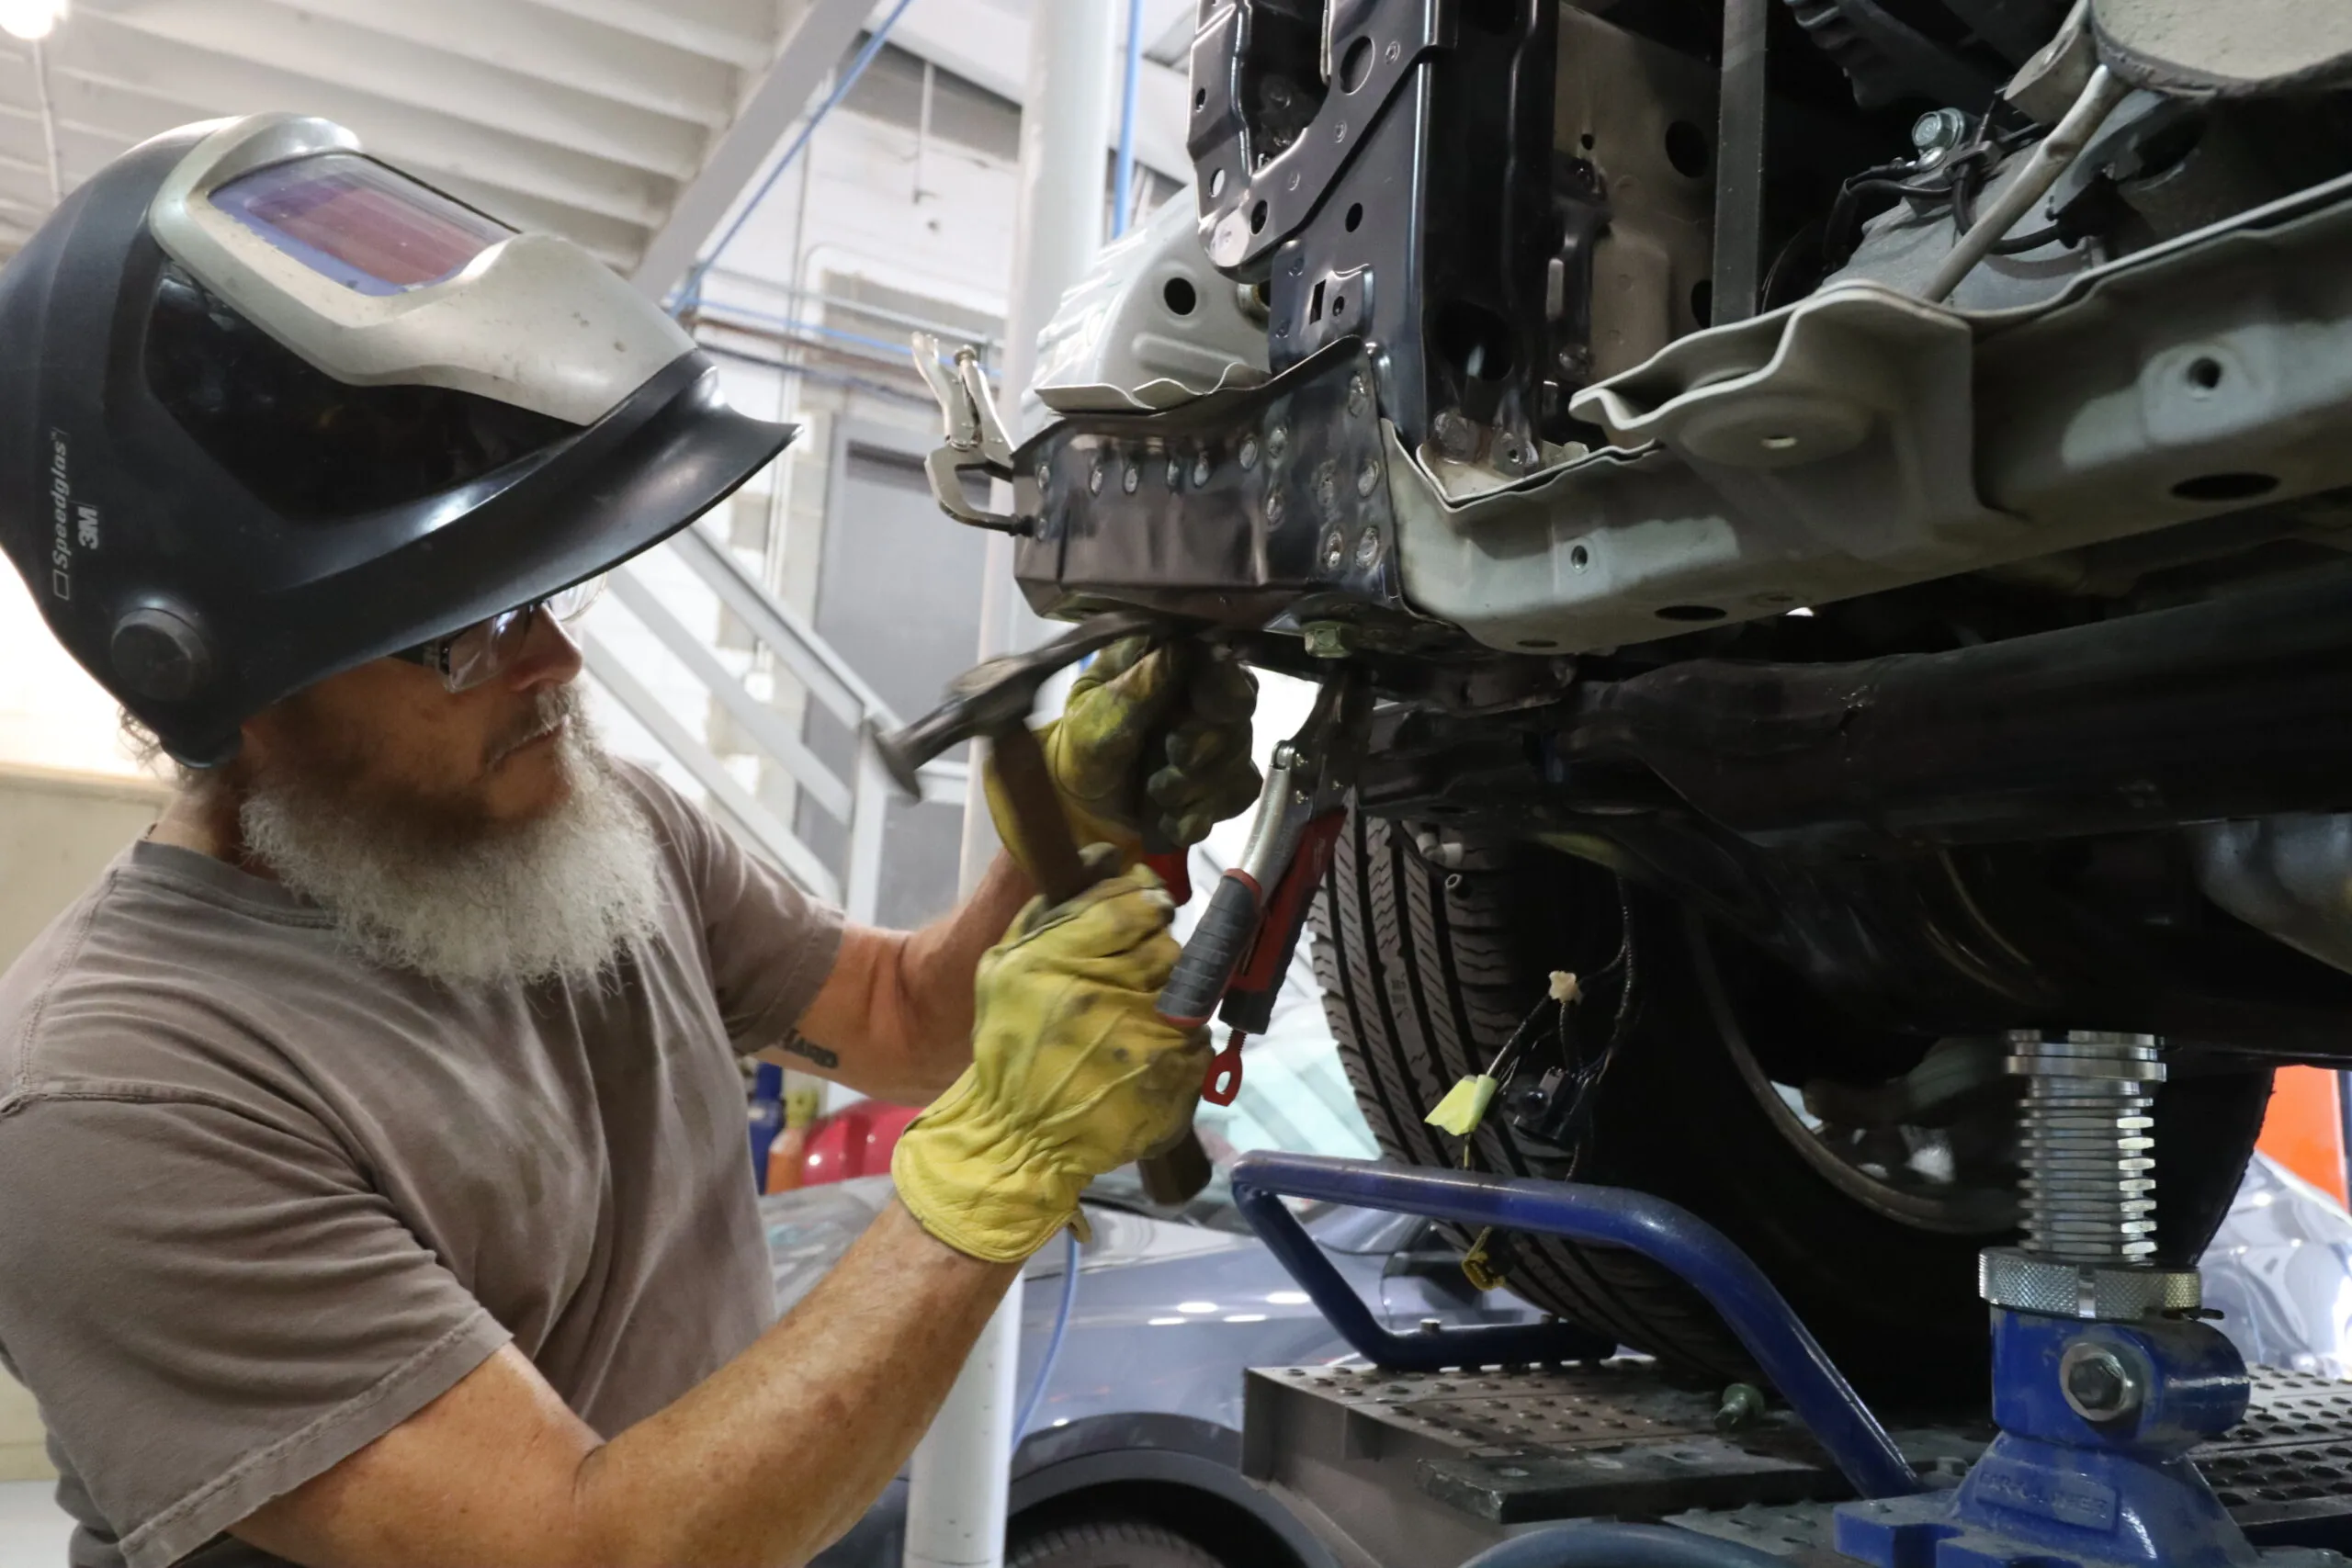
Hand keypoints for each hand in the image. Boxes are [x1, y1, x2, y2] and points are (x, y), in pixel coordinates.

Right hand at [891, 862, 1210, 1261]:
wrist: (1017, 1133)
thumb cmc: (1010, 1043)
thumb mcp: (1006, 966)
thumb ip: (1055, 909)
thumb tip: (1109, 857)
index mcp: (1058, 961)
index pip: (1132, 907)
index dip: (1147, 902)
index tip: (1148, 910)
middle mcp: (1104, 996)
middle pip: (1166, 947)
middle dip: (1156, 956)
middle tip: (1133, 978)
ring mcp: (1144, 1039)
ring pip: (1187, 991)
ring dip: (1170, 999)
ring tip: (1135, 1021)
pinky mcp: (1173, 1077)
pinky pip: (1197, 1038)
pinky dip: (1179, 1040)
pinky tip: (1146, 1053)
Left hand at [986, 637, 1260, 877]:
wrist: (1080, 804)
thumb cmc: (1082, 748)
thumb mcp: (1095, 719)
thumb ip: (1138, 688)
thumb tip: (1182, 648)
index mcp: (1168, 660)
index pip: (1218, 660)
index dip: (1219, 685)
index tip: (1203, 710)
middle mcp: (1203, 692)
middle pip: (1237, 710)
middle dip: (1200, 747)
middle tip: (1167, 762)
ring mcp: (1221, 735)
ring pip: (1240, 756)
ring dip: (1193, 786)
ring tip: (1153, 793)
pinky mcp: (1227, 777)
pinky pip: (1238, 793)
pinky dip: (1202, 812)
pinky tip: (1170, 817)